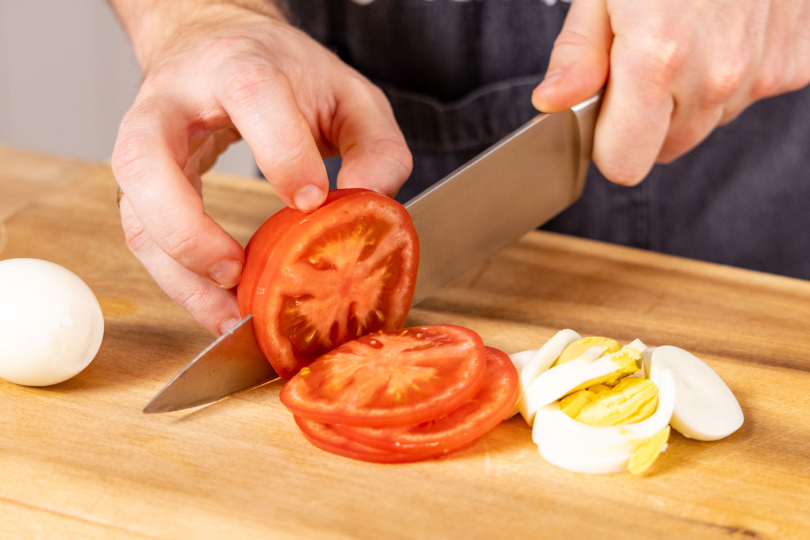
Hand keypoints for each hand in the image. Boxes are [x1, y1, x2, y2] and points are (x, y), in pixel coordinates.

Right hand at [110, 2, 411, 334]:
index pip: (250, 93)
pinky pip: (143, 236)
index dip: (280, 150)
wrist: (214, 46)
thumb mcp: (348, 94)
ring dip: (178, 272)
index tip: (311, 201)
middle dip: (186, 226)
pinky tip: (217, 307)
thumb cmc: (283, 73)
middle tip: (235, 270)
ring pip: (134, 212)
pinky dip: (178, 280)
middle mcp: (173, 100)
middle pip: (144, 157)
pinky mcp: (141, 181)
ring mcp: (145, 141)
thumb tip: (368, 203)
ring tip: (227, 314)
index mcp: (236, 63)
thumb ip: (376, 144)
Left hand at [532, 0, 809, 184]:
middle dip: (646, 119)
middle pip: (666, 149)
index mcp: (659, 61)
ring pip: (707, 123)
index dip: (607, 141)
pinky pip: (750, 95)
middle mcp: (717, 75)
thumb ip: (578, 54)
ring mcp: (762, 70)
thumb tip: (554, 102)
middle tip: (642, 61)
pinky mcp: (794, 61)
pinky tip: (723, 30)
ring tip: (686, 35)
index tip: (603, 111)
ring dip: (690, 95)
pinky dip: (733, 74)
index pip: (625, 164)